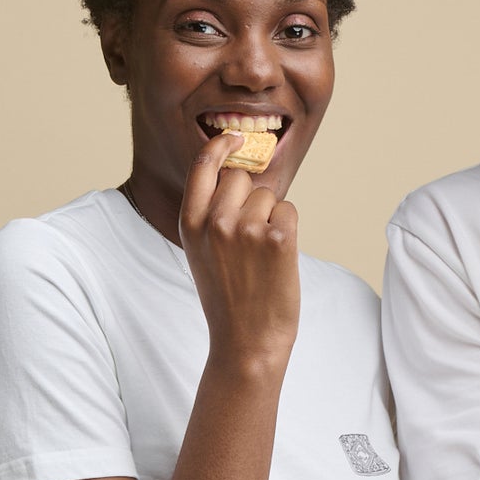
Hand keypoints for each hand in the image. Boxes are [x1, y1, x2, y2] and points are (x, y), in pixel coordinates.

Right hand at [178, 133, 300, 369]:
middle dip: (252, 197)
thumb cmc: (228, 299)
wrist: (247, 342)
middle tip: (250, 239)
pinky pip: (289, 210)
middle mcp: (215, 222)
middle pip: (243, 178)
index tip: (236, 137)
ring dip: (272, 217)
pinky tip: (277, 257)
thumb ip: (210, 215)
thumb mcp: (201, 253)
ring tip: (261, 256)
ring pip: (269, 195)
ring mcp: (246, 229)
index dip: (221, 145)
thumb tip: (239, 176)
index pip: (203, 165)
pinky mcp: (277, 239)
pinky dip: (288, 229)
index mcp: (190, 223)